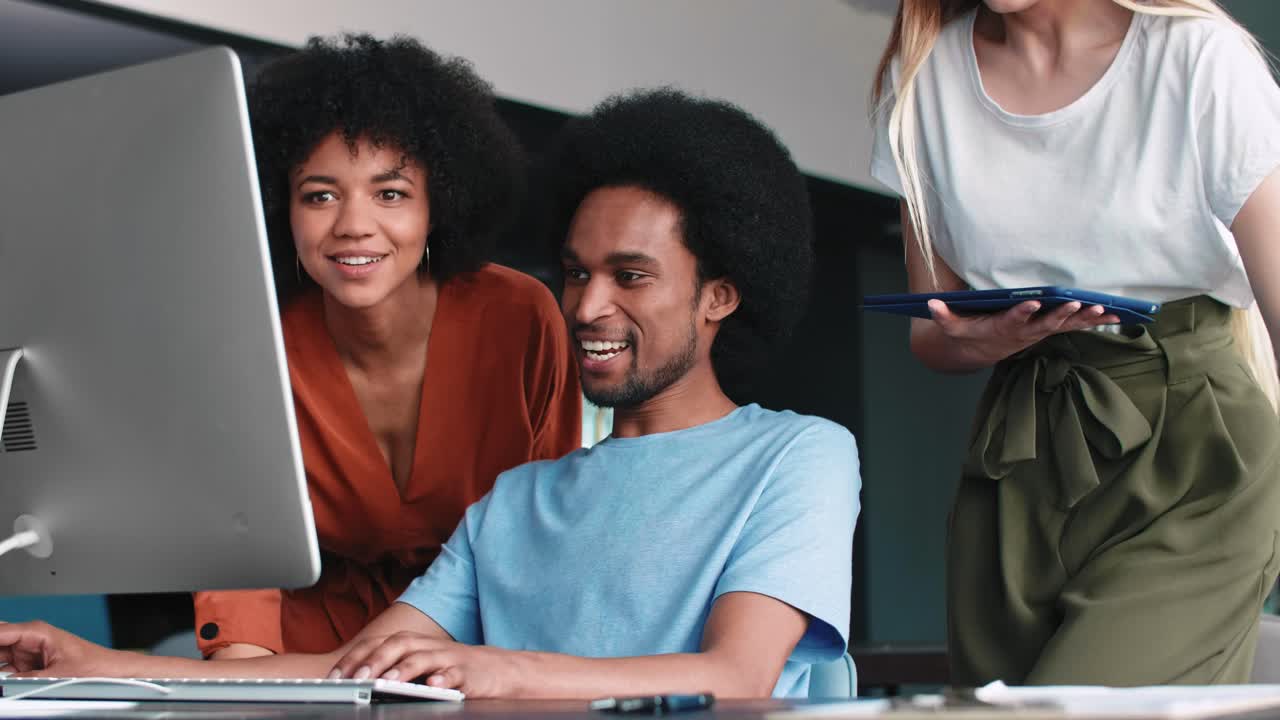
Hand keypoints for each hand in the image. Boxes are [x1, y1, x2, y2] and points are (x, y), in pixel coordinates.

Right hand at [0, 621, 130, 676]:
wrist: (111, 671)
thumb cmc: (94, 665)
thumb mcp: (57, 675)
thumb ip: (26, 678)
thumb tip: (4, 682)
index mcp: (38, 632)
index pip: (0, 631)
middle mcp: (31, 638)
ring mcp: (28, 651)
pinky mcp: (28, 664)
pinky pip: (5, 666)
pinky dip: (0, 672)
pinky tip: (1, 679)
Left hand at [329, 632, 521, 697]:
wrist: (498, 669)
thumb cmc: (451, 668)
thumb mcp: (420, 665)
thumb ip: (393, 668)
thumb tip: (354, 680)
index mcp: (412, 643)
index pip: (377, 644)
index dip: (354, 658)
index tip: (334, 678)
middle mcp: (427, 646)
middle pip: (397, 645)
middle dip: (374, 661)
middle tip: (356, 679)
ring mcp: (448, 658)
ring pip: (423, 658)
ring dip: (403, 670)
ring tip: (387, 683)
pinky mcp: (468, 673)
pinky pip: (455, 674)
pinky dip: (443, 679)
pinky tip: (432, 686)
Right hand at [928, 299, 1119, 360]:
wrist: (985, 349)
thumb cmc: (971, 332)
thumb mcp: (954, 327)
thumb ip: (944, 316)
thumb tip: (931, 303)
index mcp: (1002, 328)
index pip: (1013, 320)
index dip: (1022, 312)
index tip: (1031, 303)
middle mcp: (1025, 331)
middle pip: (1046, 324)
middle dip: (1061, 315)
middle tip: (1076, 304)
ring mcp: (1041, 331)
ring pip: (1065, 325)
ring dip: (1083, 319)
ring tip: (1103, 310)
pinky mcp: (1051, 328)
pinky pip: (1075, 325)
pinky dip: (1093, 320)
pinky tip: (1115, 314)